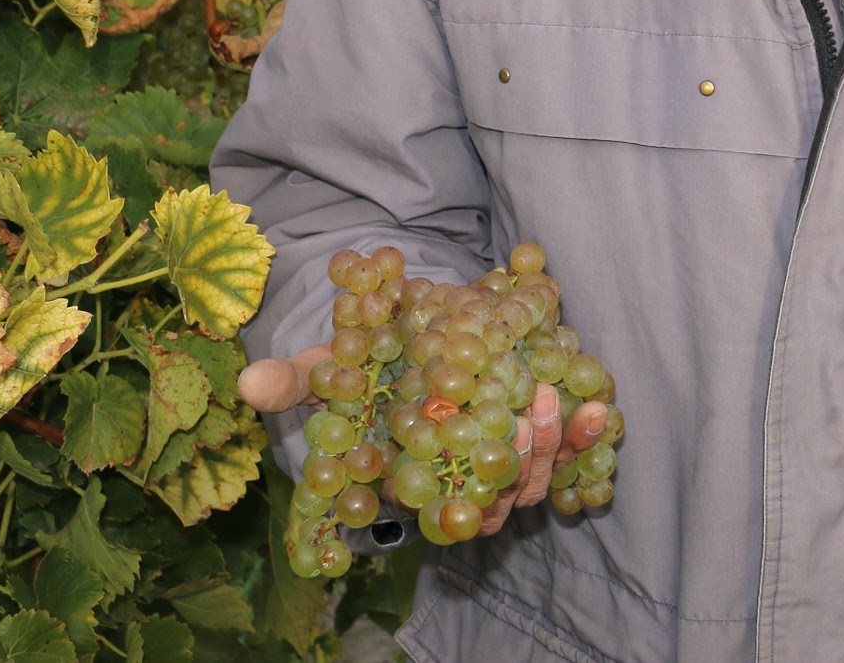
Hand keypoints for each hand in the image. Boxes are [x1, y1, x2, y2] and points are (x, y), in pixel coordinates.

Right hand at [238, 352, 609, 541]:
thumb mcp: (331, 367)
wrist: (420, 328)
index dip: (455, 505)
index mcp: (412, 484)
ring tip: (550, 397)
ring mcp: (503, 464)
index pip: (435, 514)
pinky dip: (584, 437)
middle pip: (497, 502)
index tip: (471, 468)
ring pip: (534, 482)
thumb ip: (298, 379)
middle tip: (529, 409)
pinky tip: (598, 406)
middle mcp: (460, 485)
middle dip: (517, 463)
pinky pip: (569, 456)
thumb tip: (245, 383)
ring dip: (549, 447)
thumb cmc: (369, 362)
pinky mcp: (536, 439)